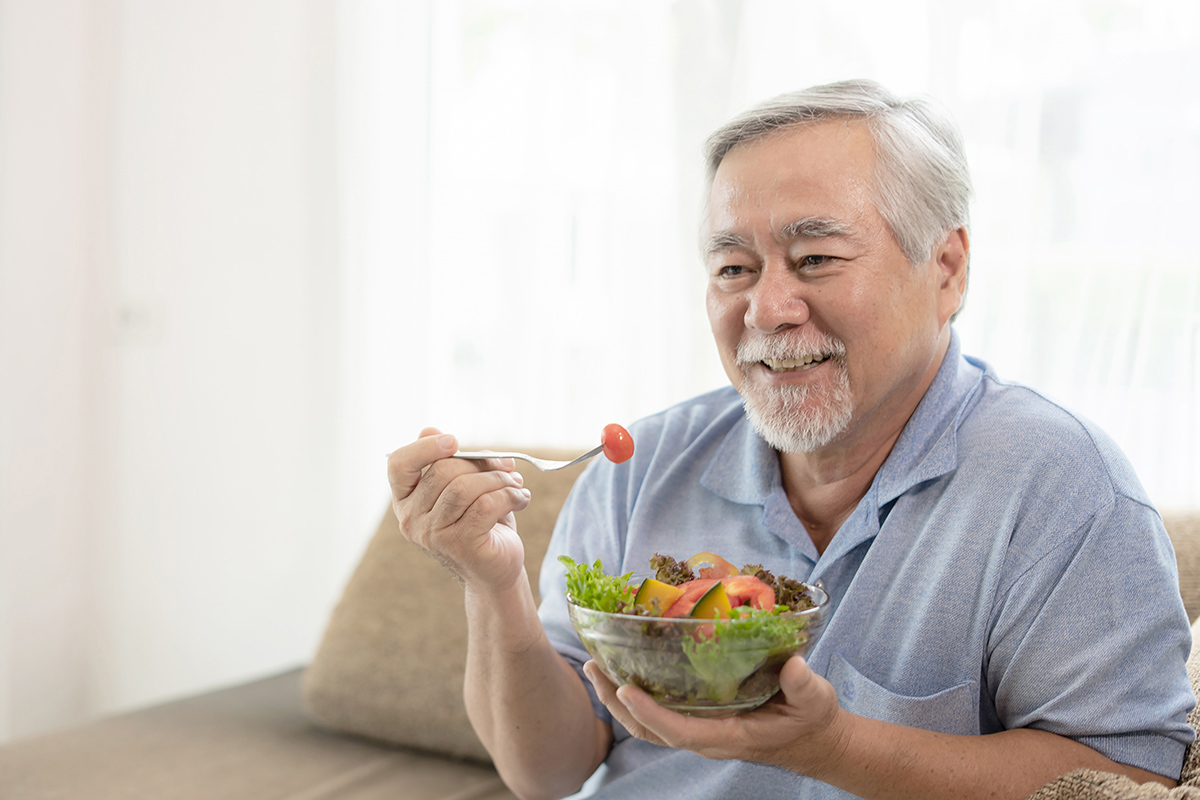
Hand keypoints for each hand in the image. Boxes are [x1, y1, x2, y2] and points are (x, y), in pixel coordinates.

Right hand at [387, 427, 531, 592]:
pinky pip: (486, 505)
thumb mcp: (465, 484)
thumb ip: (450, 459)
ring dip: (499, 480)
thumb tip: (430, 430)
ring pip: (465, 487)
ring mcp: (433, 535)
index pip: (399, 465)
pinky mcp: (460, 545)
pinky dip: (510, 496)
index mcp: (406, 499)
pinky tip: (521, 500)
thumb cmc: (480, 521)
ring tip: (515, 485)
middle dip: (481, 463)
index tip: (454, 441)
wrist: (496, 567)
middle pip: (443, 470)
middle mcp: (412, 518)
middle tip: (506, 468)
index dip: (425, 447)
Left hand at [583, 655, 848, 774]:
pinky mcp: (700, 719)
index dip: (650, 713)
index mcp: (728, 736)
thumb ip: (804, 685)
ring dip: (619, 701)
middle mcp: (706, 737)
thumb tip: (794, 665)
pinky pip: (659, 714)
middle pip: (650, 730)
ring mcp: (700, 730)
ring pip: (648, 725)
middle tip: (594, 669)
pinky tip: (624, 673)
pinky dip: (636, 698)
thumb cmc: (811, 718)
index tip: (626, 690)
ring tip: (596, 669)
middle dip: (618, 704)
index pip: (679, 730)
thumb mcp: (815, 699)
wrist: (814, 739)